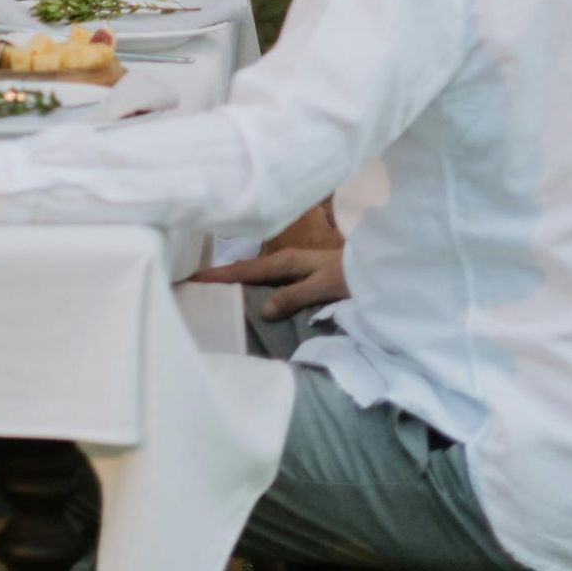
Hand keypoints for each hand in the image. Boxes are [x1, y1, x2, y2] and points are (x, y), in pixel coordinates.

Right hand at [193, 246, 349, 320]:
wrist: (379, 267)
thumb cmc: (351, 275)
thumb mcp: (323, 286)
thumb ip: (293, 296)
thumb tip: (261, 310)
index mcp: (286, 261)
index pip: (245, 270)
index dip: (220, 275)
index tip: (193, 277)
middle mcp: (285, 261)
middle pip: (246, 269)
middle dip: (220, 276)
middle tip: (193, 285)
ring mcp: (292, 266)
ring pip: (256, 274)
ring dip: (235, 281)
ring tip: (212, 291)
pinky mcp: (300, 274)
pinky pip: (267, 280)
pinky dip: (251, 285)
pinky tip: (247, 295)